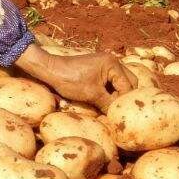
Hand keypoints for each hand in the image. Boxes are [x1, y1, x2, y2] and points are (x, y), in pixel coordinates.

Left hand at [14, 44, 134, 111]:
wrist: (50, 70)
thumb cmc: (69, 80)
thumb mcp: (91, 94)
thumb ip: (108, 104)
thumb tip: (118, 116)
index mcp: (113, 64)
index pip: (128, 86)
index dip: (124, 101)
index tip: (119, 113)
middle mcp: (112, 62)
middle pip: (128, 82)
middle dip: (124, 97)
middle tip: (116, 109)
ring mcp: (105, 65)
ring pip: (119, 83)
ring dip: (116, 95)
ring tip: (110, 106)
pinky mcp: (98, 69)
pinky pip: (110, 81)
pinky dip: (109, 91)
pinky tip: (104, 101)